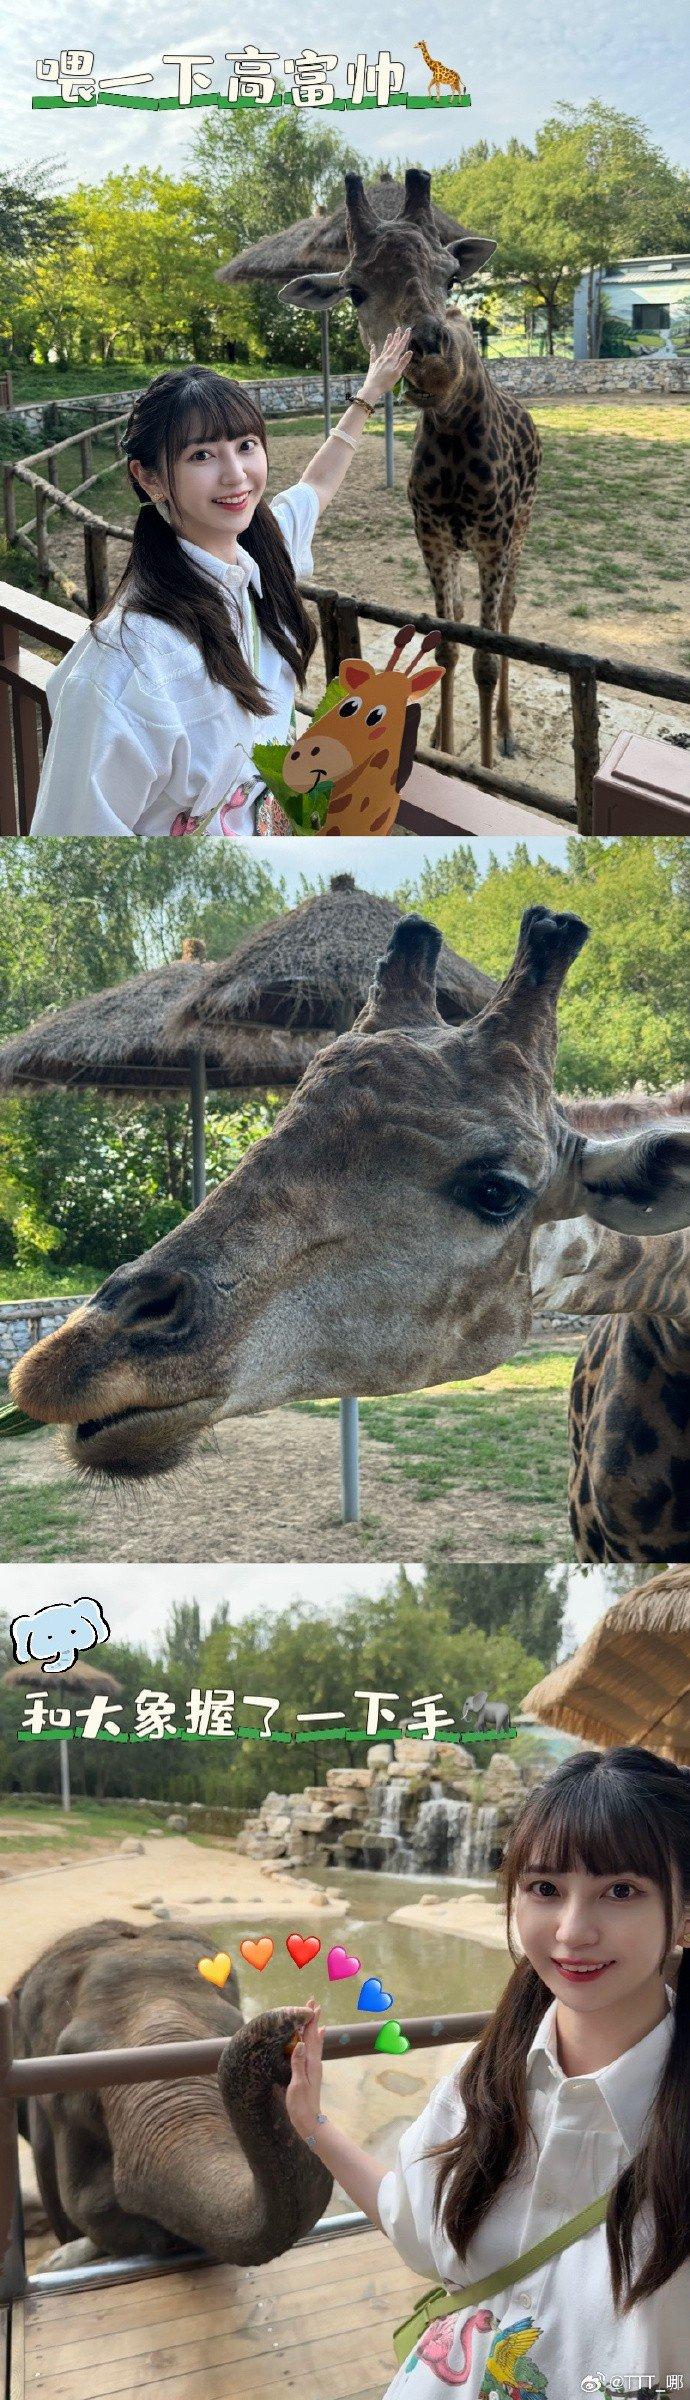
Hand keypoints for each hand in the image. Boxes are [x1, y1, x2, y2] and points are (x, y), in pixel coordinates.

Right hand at [281, 1996, 324, 2140]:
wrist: (309, 2122)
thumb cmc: (301, 2105)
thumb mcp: (298, 2084)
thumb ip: (298, 2064)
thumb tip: (300, 2042)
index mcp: (311, 2062)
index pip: (311, 2036)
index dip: (311, 2020)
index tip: (312, 2004)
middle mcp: (314, 2062)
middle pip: (314, 2036)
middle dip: (312, 2020)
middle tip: (312, 2003)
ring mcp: (313, 2067)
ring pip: (314, 2042)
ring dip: (313, 2028)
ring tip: (314, 2017)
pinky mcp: (310, 2073)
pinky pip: (312, 2051)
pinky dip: (313, 2042)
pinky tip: (311, 2041)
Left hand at [359, 326, 412, 405]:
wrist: (372, 389)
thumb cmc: (386, 383)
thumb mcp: (397, 374)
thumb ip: (403, 362)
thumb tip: (410, 352)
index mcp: (392, 359)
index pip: (400, 346)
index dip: (404, 338)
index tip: (408, 330)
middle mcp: (385, 358)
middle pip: (392, 346)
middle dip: (396, 337)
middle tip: (399, 328)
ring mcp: (378, 361)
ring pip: (384, 349)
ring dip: (388, 342)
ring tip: (390, 334)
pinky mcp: (373, 365)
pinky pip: (373, 356)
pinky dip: (373, 350)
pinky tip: (373, 346)